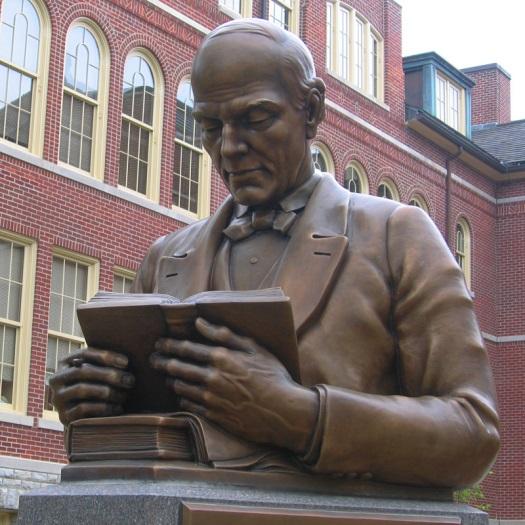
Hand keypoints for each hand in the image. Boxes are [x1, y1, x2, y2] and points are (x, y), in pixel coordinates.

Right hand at [49, 347, 134, 424]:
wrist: (84, 421)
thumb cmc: (98, 390)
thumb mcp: (98, 374)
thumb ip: (105, 364)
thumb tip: (129, 357)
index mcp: (66, 363)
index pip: (84, 353)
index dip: (105, 356)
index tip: (126, 362)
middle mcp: (57, 379)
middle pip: (83, 371)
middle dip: (110, 375)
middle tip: (130, 380)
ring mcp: (58, 398)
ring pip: (82, 389)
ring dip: (108, 391)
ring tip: (124, 395)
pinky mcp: (63, 416)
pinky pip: (83, 409)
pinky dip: (103, 408)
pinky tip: (118, 408)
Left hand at [150, 318, 317, 453]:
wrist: (283, 412)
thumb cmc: (272, 375)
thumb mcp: (254, 348)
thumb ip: (224, 334)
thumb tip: (199, 322)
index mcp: (220, 357)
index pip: (187, 348)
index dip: (170, 345)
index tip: (160, 343)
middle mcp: (211, 377)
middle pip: (179, 368)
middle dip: (163, 362)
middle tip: (153, 359)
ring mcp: (211, 398)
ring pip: (181, 387)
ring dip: (170, 380)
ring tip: (166, 376)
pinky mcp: (214, 415)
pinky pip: (190, 406)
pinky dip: (182, 399)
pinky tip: (181, 396)